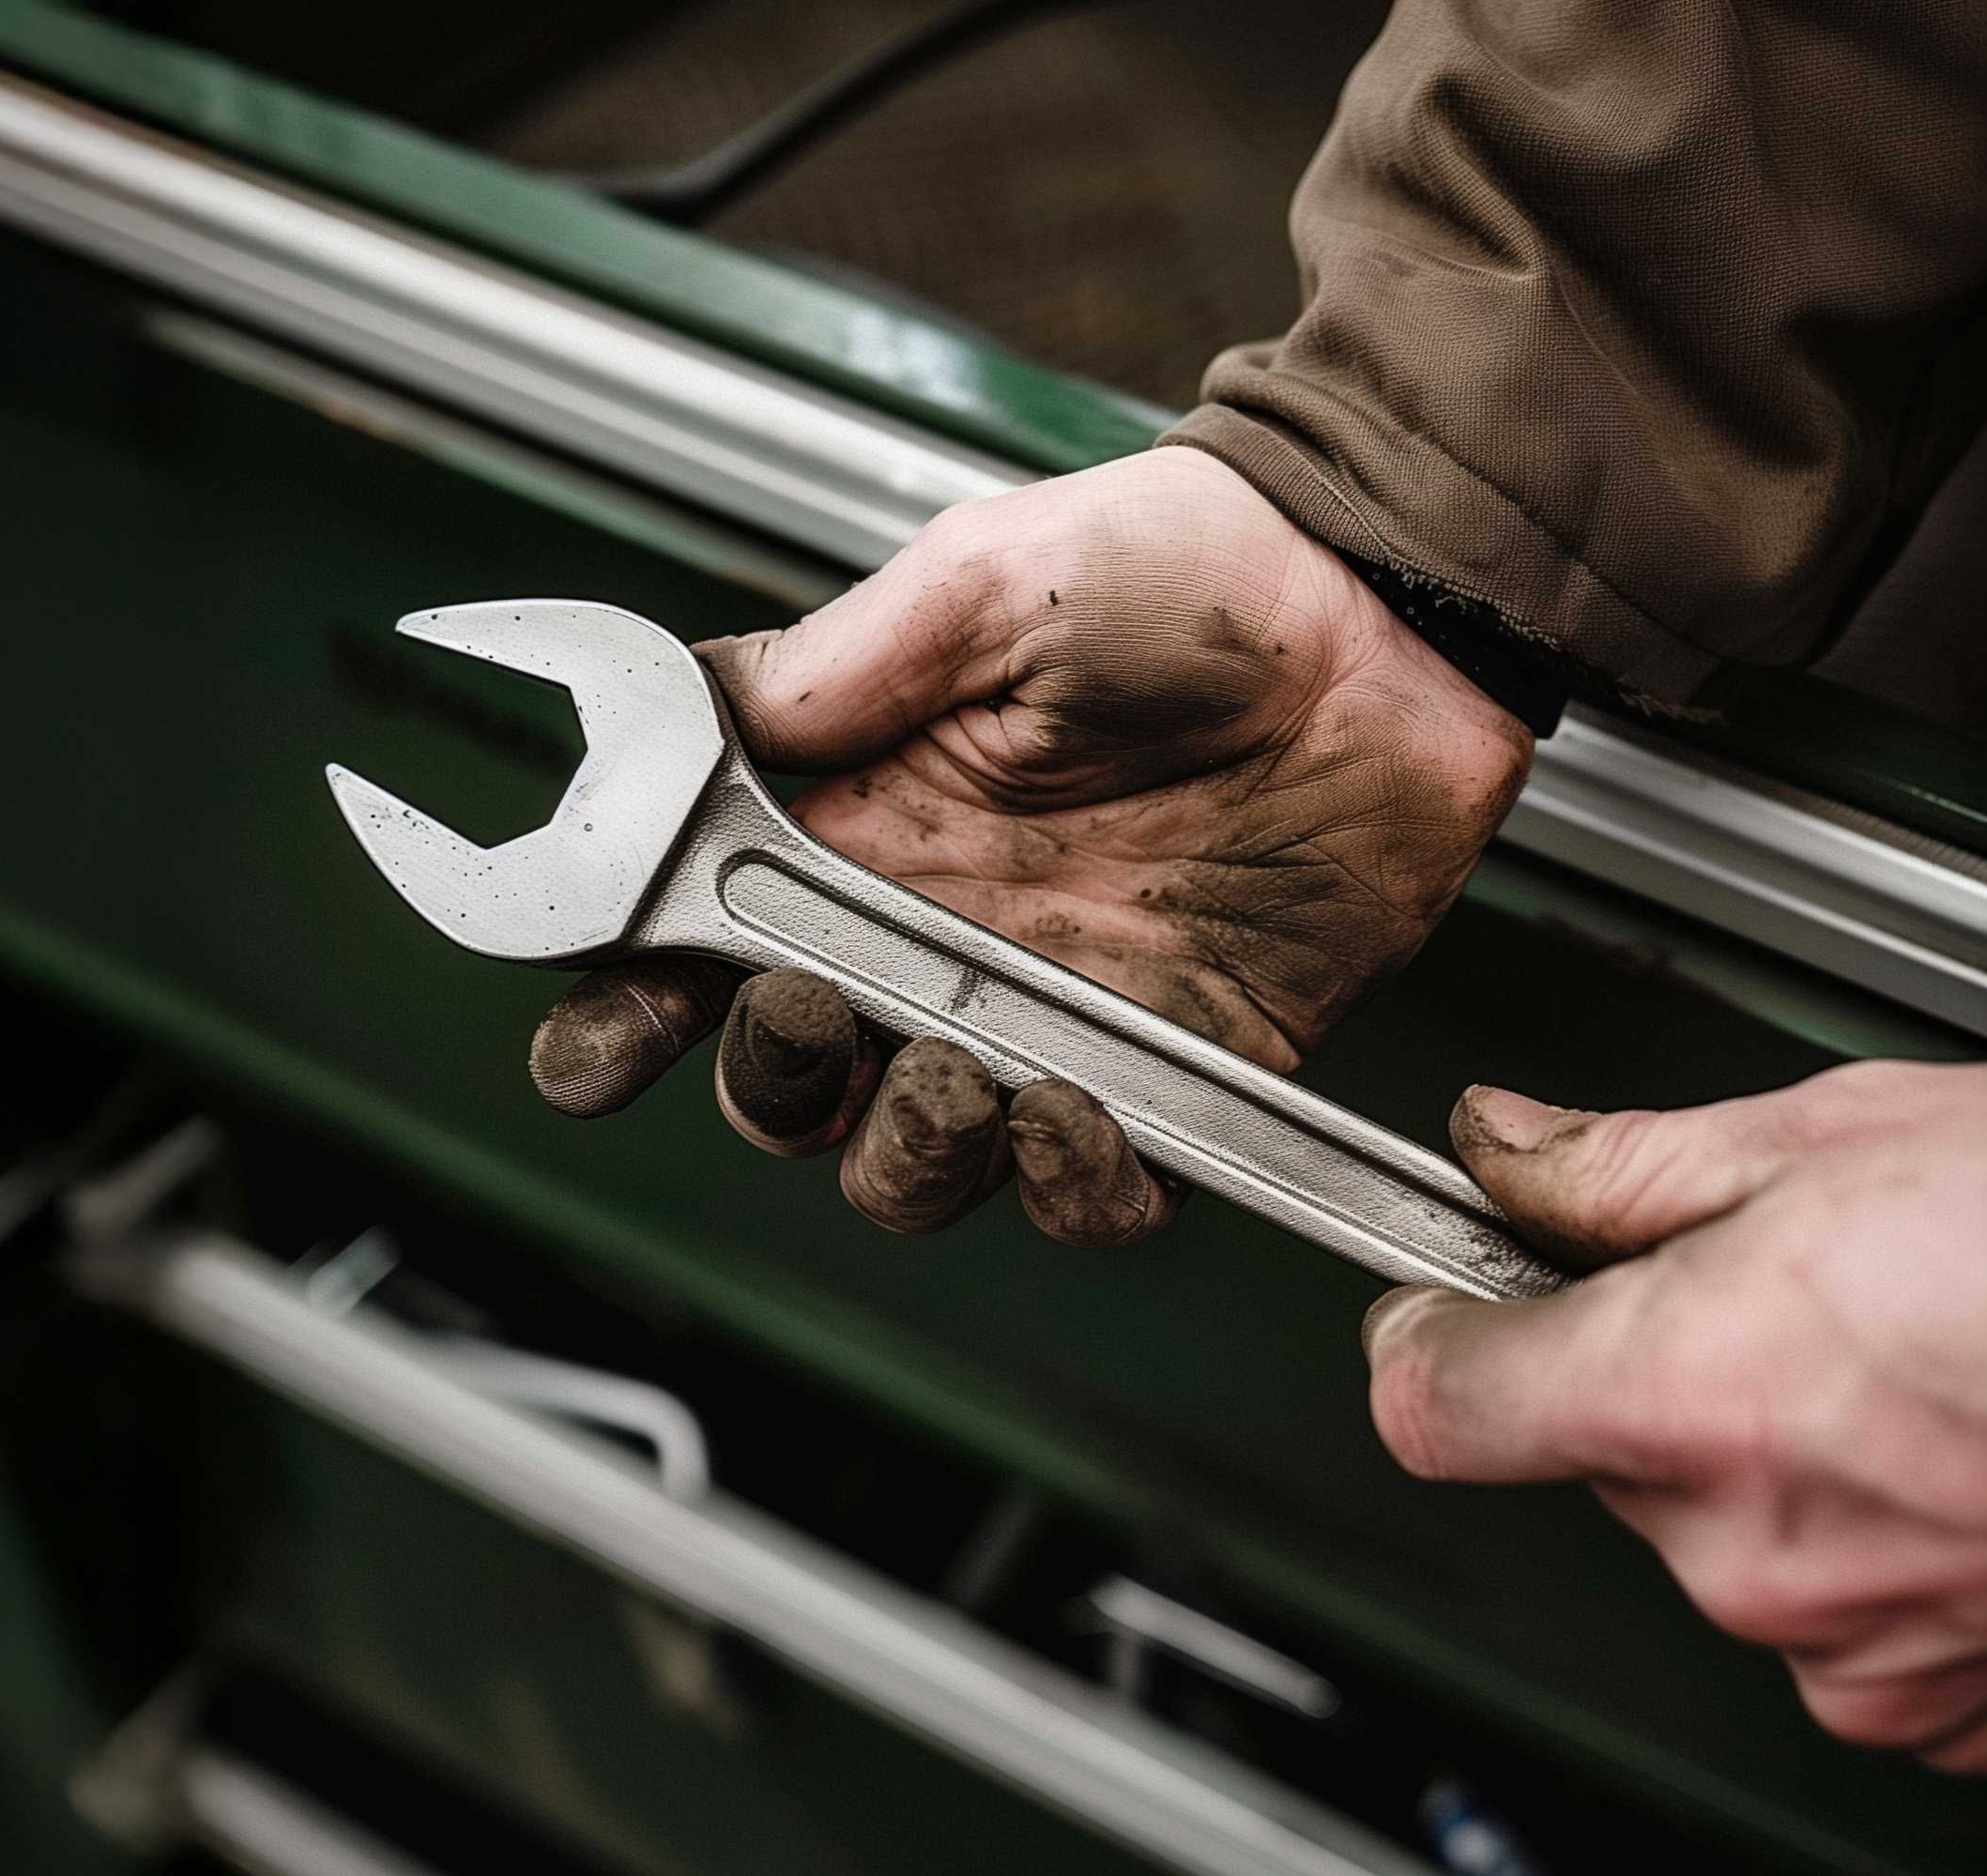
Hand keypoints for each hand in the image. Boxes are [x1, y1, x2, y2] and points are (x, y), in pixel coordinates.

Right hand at [528, 447, 1534, 1243]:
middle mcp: (932, 942)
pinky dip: (1065, 1187)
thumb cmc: (1186, 569)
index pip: (693, 949)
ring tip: (958, 1071)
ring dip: (907, 1150)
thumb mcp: (983, 583)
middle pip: (785, 1092)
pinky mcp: (1171, 1070)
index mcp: (856, 829)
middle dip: (774, 1085)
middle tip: (816, 1014)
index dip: (625, 1012)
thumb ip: (831, 667)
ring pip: (914, 1164)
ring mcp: (1047, 1015)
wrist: (1379, 610)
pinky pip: (1089, 1194)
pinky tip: (1070, 1110)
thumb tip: (683, 719)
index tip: (607, 1034)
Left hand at [1365, 1063, 1986, 1771]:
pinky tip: (1978, 1474)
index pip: (1443, 1407)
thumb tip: (1506, 1151)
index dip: (1432, 1342)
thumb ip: (1621, 1166)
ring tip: (1924, 1382)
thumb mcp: (1813, 1132)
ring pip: (1745, 1551)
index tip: (1443, 1312)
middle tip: (1806, 1308)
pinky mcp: (1947, 1711)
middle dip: (1678, 1390)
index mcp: (1681, 1395)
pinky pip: (1860, 1635)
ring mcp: (1846, 1648)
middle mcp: (1744, 1550)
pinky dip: (1895, 1564)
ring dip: (1795, 1478)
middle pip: (1622, 1469)